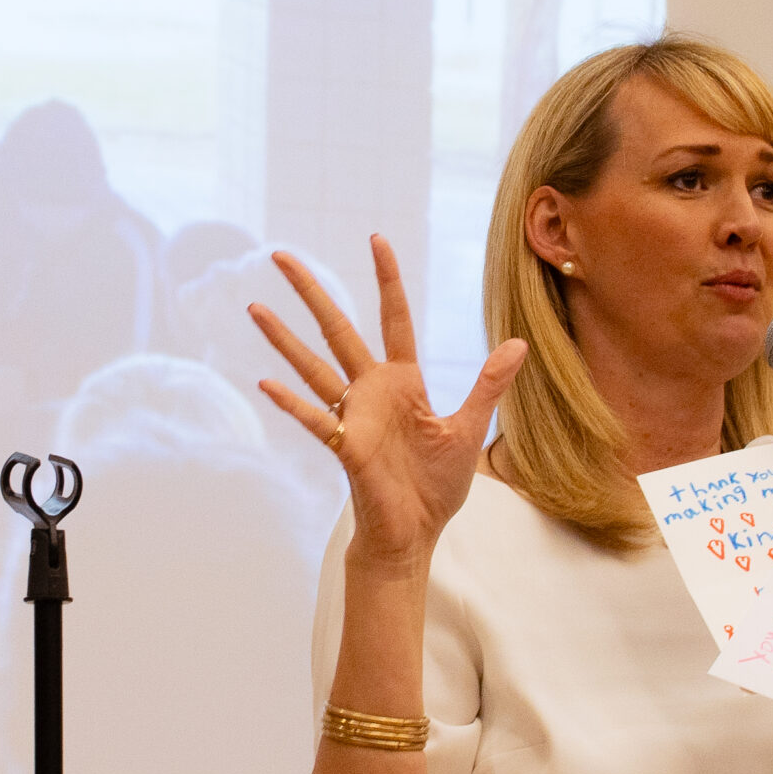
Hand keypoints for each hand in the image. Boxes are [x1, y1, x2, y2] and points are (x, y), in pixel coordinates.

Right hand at [249, 236, 526, 567]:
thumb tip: (518, 344)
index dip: (386, 279)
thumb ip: (487, 385)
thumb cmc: (437, 487)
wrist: (415, 534)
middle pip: (337, 330)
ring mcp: (354, 417)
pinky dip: (292, 404)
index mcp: (403, 382)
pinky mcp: (346, 447)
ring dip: (283, 340)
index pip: (392, 318)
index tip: (376, 239)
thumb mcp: (470, 430)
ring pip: (313, 368)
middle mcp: (371, 391)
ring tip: (254, 308)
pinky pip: (316, 420)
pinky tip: (266, 384)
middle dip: (311, 293)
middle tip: (281, 256)